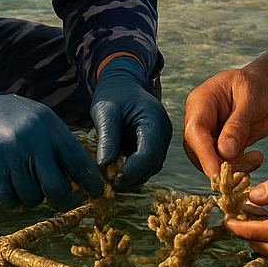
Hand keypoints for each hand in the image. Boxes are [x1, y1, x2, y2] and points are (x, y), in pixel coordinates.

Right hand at [0, 82, 102, 210]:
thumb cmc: (9, 119)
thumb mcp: (38, 121)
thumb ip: (59, 145)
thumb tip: (83, 179)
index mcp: (49, 126)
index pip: (79, 161)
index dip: (91, 182)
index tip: (96, 194)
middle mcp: (32, 141)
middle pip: (57, 189)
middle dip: (63, 201)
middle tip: (61, 201)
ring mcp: (10, 156)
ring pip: (33, 198)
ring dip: (31, 197)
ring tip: (24, 181)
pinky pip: (10, 201)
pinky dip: (12, 199)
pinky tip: (8, 184)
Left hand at [89, 56, 171, 188]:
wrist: (123, 83)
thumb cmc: (113, 94)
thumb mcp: (105, 112)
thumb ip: (107, 138)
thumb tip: (104, 166)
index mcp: (154, 120)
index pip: (149, 154)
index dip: (132, 171)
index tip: (112, 180)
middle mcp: (163, 132)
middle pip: (152, 164)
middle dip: (131, 177)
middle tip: (108, 183)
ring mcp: (161, 140)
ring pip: (150, 167)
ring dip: (132, 176)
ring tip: (110, 177)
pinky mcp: (155, 145)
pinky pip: (147, 164)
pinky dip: (133, 170)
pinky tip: (116, 170)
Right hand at [183, 67, 267, 177]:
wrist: (265, 88)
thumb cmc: (256, 87)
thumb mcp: (250, 101)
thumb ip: (238, 125)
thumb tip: (225, 152)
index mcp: (201, 102)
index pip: (196, 132)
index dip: (205, 155)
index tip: (217, 175)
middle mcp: (200, 120)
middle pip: (199, 151)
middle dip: (220, 165)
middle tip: (245, 169)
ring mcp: (209, 134)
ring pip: (211, 161)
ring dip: (233, 168)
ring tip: (255, 159)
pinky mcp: (221, 146)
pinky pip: (225, 163)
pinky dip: (239, 167)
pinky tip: (256, 158)